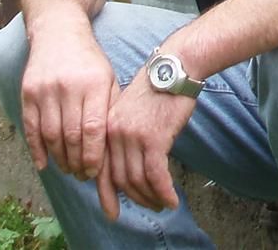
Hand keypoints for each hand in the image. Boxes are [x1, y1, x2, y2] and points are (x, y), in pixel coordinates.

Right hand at [19, 25, 122, 180]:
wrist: (58, 33)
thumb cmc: (89, 63)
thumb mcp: (108, 79)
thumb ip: (109, 110)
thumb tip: (112, 149)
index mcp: (94, 83)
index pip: (93, 129)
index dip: (93, 156)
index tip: (95, 173)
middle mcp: (68, 86)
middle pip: (70, 136)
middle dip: (77, 162)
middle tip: (82, 176)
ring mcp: (45, 89)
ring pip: (50, 136)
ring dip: (59, 159)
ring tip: (68, 169)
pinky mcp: (27, 92)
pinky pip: (30, 128)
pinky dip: (36, 150)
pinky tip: (44, 164)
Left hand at [97, 72, 194, 218]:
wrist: (175, 66)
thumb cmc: (158, 85)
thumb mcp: (131, 108)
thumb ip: (124, 132)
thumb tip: (130, 160)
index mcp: (106, 126)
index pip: (101, 168)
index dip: (105, 194)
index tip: (112, 212)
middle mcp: (114, 133)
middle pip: (120, 178)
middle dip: (135, 197)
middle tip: (150, 206)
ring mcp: (132, 136)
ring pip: (137, 180)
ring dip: (151, 197)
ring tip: (162, 203)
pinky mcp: (153, 138)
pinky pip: (155, 176)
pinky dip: (164, 191)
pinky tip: (172, 199)